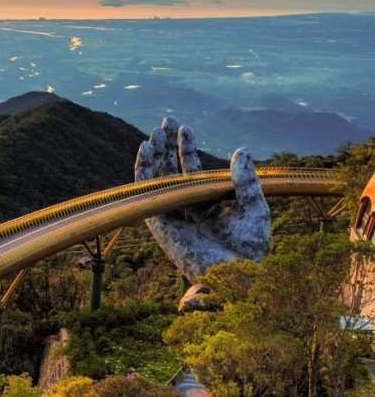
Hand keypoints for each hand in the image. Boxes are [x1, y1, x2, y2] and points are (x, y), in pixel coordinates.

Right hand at [135, 117, 270, 283]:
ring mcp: (173, 214)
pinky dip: (143, 171)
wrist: (238, 276)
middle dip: (166, 146)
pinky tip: (143, 150)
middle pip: (171, 170)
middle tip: (165, 120)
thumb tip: (242, 150)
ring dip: (153, 155)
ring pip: (157, 178)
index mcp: (207, 203)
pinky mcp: (161, 221)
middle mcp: (187, 206)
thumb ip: (245, 180)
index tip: (185, 127)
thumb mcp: (254, 207)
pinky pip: (148, 192)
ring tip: (153, 132)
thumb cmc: (250, 249)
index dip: (186, 148)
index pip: (191, 170)